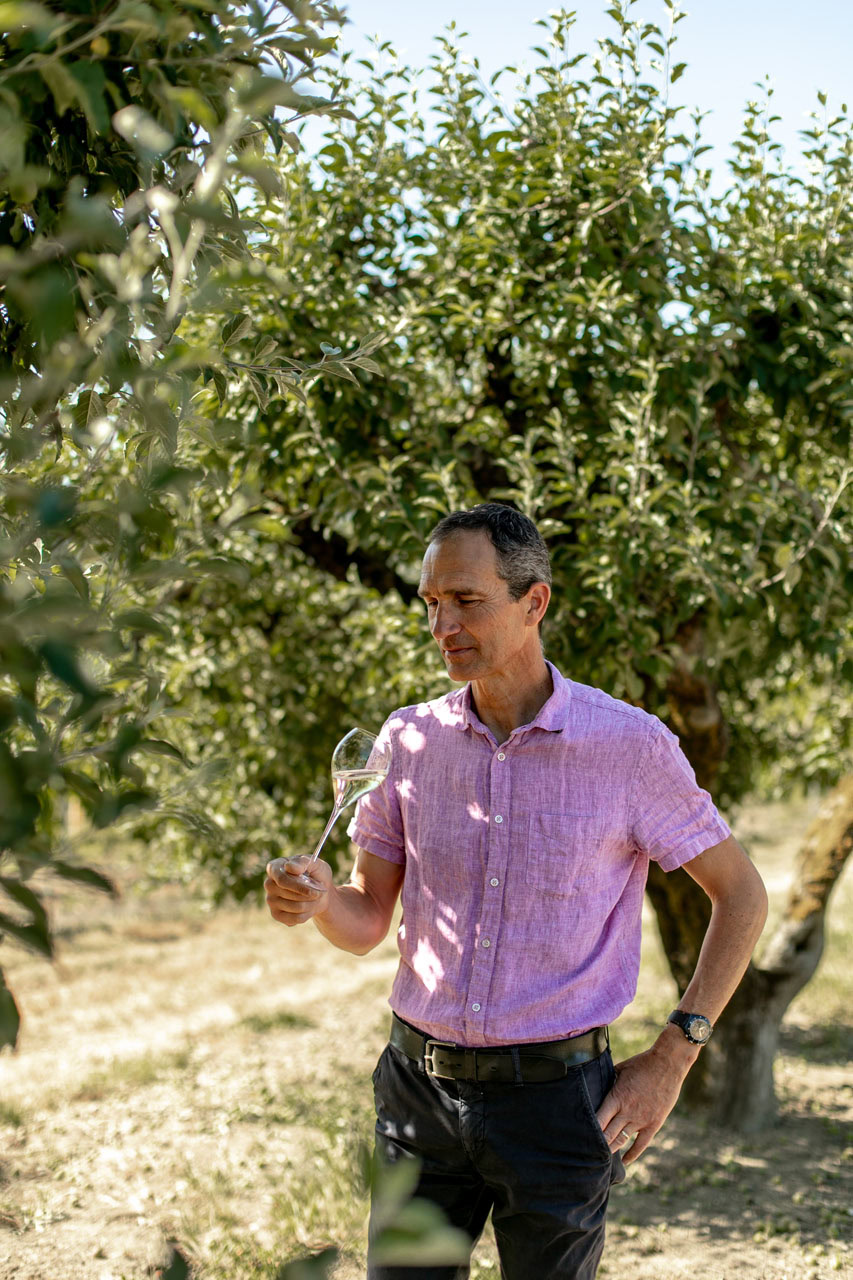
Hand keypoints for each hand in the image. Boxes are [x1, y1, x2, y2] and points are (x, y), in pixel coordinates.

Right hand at [265, 856, 331, 925]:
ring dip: (311, 903)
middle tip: (320, 891)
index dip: (299, 886)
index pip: (282, 879)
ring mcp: (271, 900)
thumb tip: (289, 867)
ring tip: (316, 897)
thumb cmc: (316, 874)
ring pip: (295, 907)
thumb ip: (303, 862)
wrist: (320, 892)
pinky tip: (309, 907)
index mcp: (275, 867)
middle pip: (289, 894)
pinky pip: (295, 919)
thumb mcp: (316, 864)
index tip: (315, 888)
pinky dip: (308, 914)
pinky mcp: (276, 915)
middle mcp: (269, 884)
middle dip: (309, 894)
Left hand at [595, 1037, 694, 1163]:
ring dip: (610, 1149)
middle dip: (596, 1144)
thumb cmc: (642, 1064)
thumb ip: (608, 1081)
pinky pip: (641, 1144)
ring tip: (600, 1157)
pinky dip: (632, 1154)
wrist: (667, 1064)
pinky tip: (625, 1161)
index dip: (589, 1130)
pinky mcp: (654, 1124)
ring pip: (621, 1140)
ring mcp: (641, 1120)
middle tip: (587, 1151)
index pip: (598, 1120)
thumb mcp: (620, 1069)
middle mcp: (627, 1111)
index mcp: (616, 1097)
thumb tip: (596, 1084)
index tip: (580, 1137)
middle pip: (607, 1134)